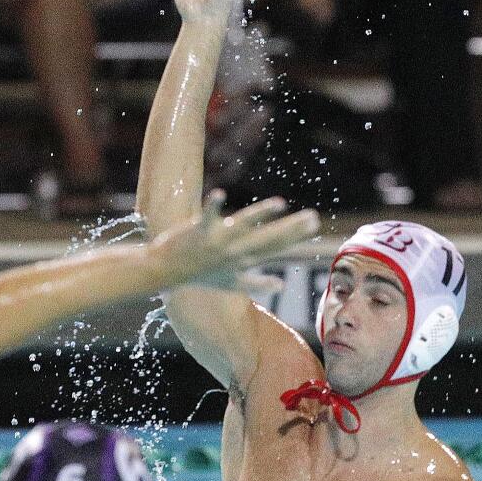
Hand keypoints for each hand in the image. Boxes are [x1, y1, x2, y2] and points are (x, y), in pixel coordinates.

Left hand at [150, 190, 318, 290]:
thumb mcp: (232, 283)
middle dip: (291, 229)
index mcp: (243, 261)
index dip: (295, 236)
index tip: (315, 224)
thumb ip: (258, 283)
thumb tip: (281, 285)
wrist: (166, 272)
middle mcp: (234, 251)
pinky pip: (208, 216)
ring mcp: (218, 241)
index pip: (274, 247)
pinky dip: (213, 206)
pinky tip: (220, 195)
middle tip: (313, 217)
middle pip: (267, 239)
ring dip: (261, 215)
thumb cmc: (201, 277)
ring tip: (280, 204)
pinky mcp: (200, 230)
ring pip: (244, 226)